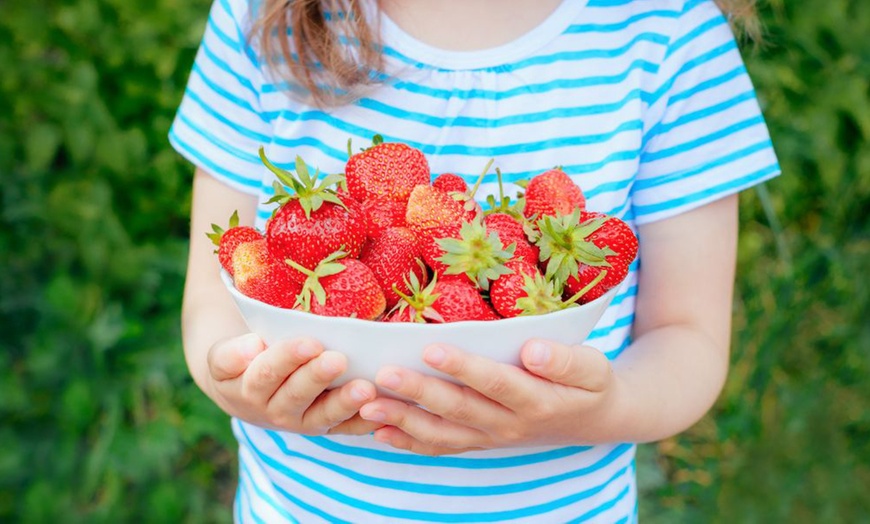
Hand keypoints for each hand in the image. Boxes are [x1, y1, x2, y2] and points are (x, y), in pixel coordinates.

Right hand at [206, 334, 382, 435]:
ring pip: (324, 416)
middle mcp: (276, 411)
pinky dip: (365, 422)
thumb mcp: (222, 357)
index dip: (287, 358)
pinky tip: (384, 410)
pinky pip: (346, 428)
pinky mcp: (326, 427)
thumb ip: (231, 354)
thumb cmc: (239, 362)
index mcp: (249, 389)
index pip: (267, 373)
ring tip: (366, 389)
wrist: (242, 390)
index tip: (309, 343)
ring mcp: (303, 422)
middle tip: (339, 360)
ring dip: (346, 403)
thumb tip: (252, 347)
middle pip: (297, 395)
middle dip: (319, 377)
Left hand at [358, 339, 625, 454]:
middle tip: (383, 375)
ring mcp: (491, 437)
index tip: (431, 348)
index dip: (464, 368)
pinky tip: (378, 430)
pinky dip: (408, 442)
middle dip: (419, 393)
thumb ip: (565, 360)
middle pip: (459, 409)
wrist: (593, 420)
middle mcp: (509, 425)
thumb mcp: (593, 368)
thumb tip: (533, 349)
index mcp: (537, 401)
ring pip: (442, 433)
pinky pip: (441, 447)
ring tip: (367, 405)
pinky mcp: (480, 441)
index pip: (495, 383)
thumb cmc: (590, 384)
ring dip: (403, 420)